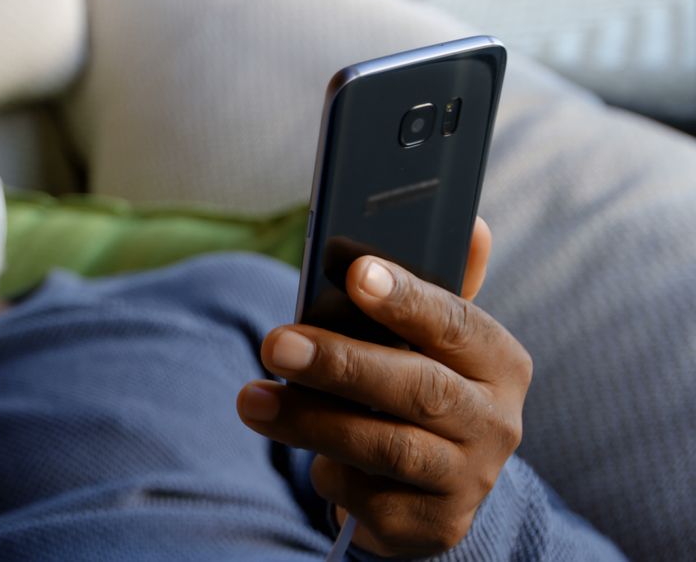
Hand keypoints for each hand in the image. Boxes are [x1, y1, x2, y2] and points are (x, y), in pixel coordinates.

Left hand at [237, 218, 532, 556]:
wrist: (437, 483)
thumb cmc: (419, 384)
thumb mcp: (432, 342)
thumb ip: (438, 286)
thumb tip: (471, 225)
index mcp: (499, 361)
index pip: (456, 322)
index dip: (406, 299)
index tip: (355, 274)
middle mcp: (498, 422)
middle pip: (418, 390)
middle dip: (340, 364)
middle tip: (274, 344)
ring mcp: (470, 479)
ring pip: (386, 447)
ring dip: (311, 421)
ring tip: (252, 401)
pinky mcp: (435, 525)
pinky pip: (367, 497)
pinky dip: (328, 473)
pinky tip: (307, 455)